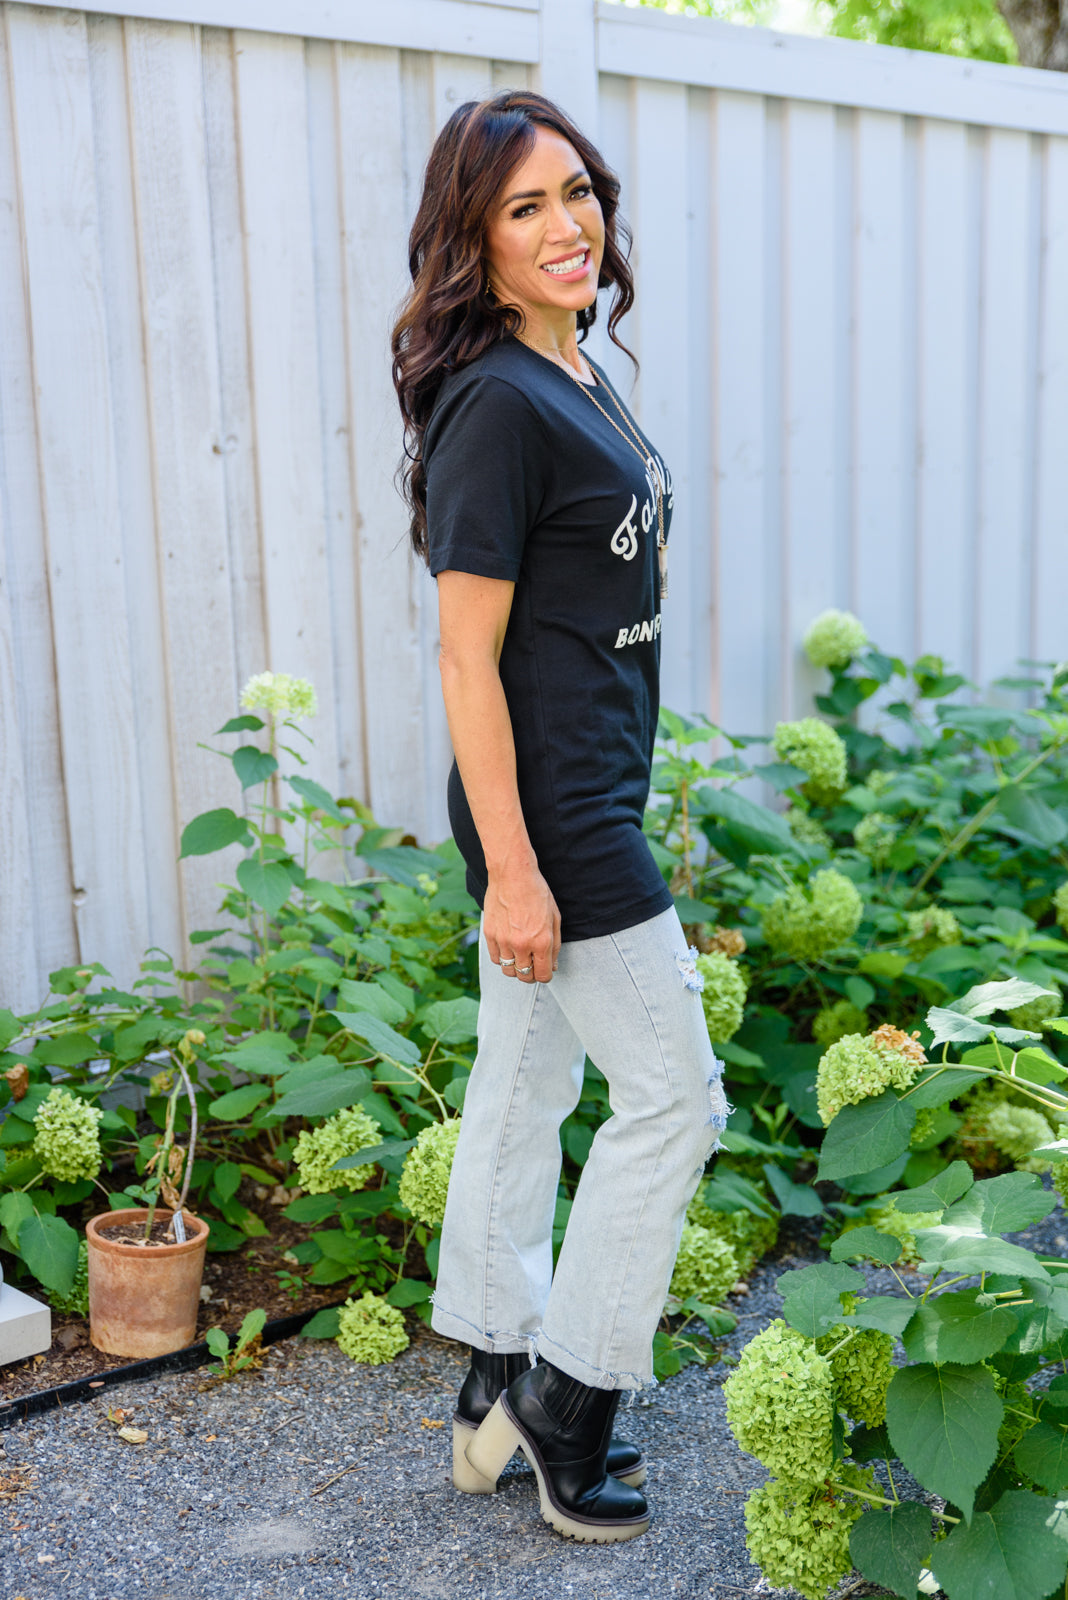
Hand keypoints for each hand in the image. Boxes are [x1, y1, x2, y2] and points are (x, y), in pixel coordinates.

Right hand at [484, 865, 560, 983]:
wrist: (512, 874)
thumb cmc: (536, 893)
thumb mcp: (555, 918)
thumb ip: (554, 945)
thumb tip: (553, 966)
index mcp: (541, 941)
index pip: (543, 975)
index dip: (546, 975)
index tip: (545, 970)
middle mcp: (522, 944)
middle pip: (525, 976)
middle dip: (531, 974)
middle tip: (533, 964)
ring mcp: (503, 941)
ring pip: (508, 971)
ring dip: (516, 968)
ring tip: (520, 956)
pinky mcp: (490, 934)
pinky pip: (496, 958)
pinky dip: (503, 958)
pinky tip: (509, 948)